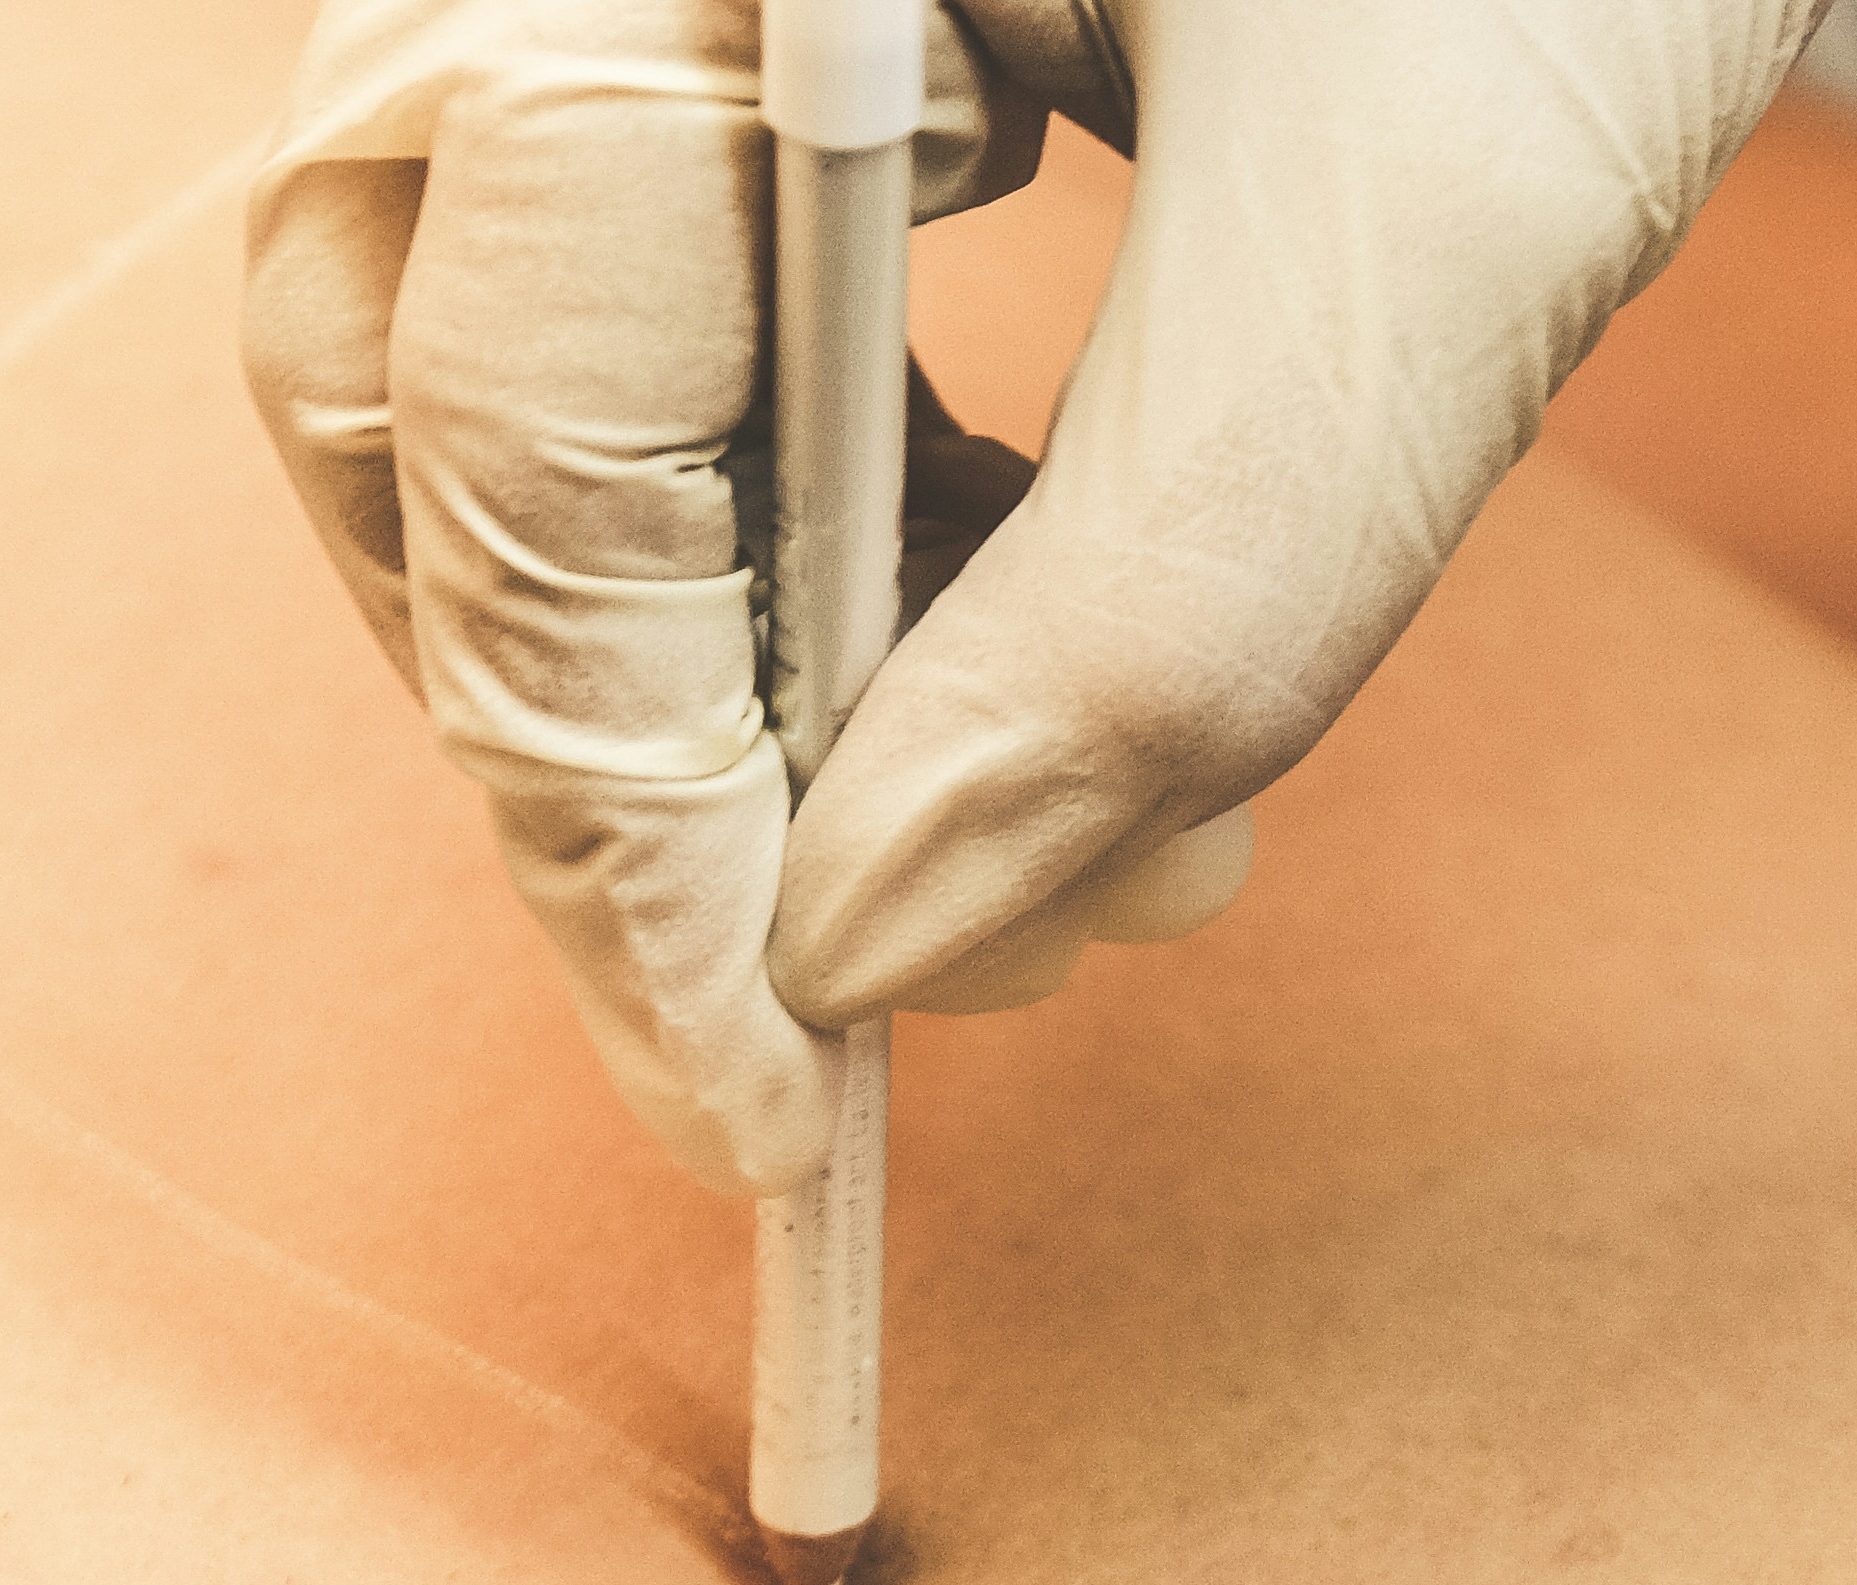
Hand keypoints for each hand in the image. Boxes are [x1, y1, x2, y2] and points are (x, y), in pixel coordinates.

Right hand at [244, 0, 1829, 1196]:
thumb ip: (1166, 601)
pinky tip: (1012, 620)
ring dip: (741, 661)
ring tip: (1046, 845)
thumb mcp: (1430, 218)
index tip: (767, 1096)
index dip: (624, 813)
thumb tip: (866, 954)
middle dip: (634, 747)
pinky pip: (657, 286)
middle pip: (426, 396)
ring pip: (519, 364)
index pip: (514, 418)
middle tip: (846, 1013)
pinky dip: (813, 511)